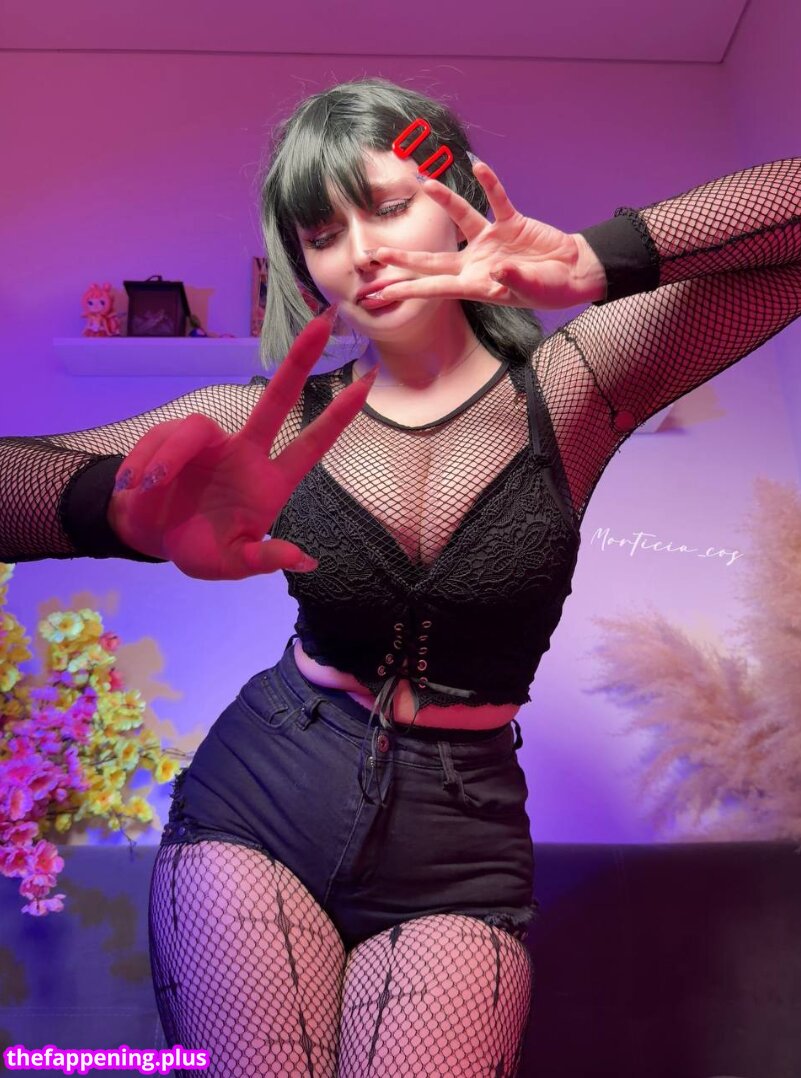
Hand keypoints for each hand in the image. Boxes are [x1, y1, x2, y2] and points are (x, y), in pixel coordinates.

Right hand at [107, 309, 376, 579]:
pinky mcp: (175, 437)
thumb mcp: (232, 564)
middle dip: (299, 362)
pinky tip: (135, 489)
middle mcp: (246, 453)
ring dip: (166, 458)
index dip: (336, 417)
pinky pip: (162, 442)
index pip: (311, 446)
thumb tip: (305, 560)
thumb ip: (263, 560)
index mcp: (269, 483)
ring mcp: (211, 442)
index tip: (366, 385)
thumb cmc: (201, 549)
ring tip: (146, 487)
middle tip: (322, 323)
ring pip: (193, 431)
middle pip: (276, 401)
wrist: (151, 535)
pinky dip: (146, 463)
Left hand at [367, 159, 605, 311]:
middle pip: (434, 259)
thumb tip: (498, 268)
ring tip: (426, 182)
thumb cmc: (550, 290)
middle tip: (375, 253)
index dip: (409, 289)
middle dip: (405, 258)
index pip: (435, 287)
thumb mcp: (532, 290)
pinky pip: (497, 199)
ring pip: (462, 218)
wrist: (573, 273)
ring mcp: (491, 241)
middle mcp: (476, 262)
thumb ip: (513, 280)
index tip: (382, 291)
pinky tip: (478, 164)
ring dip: (446, 200)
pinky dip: (490, 183)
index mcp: (476, 285)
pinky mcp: (510, 223)